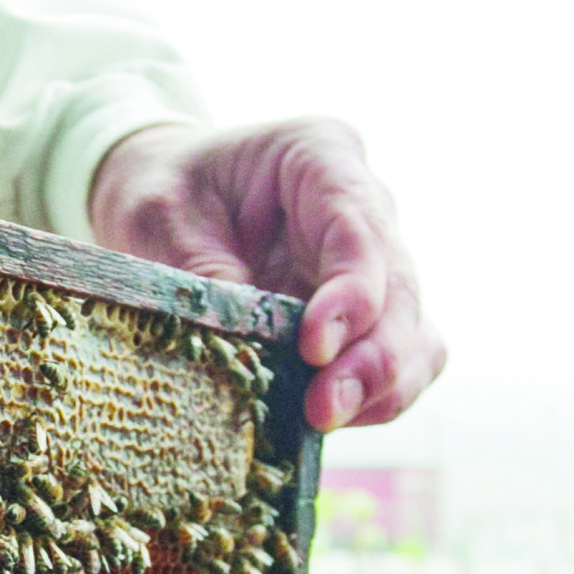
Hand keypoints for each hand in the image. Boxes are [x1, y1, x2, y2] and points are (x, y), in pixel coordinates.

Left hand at [90, 117, 445, 432]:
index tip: (315, 347)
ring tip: (325, 419)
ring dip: (382, 384)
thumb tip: (254, 352)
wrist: (164, 200)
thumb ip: (205, 277)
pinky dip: (374, 396)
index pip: (358, 227)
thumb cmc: (161, 193)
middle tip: (323, 408)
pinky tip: (327, 417)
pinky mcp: (369, 314)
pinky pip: (400, 361)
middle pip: (399, 286)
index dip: (351, 294)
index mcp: (320, 154)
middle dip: (372, 355)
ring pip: (416, 330)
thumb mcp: (157, 220)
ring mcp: (375, 262)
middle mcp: (366, 204)